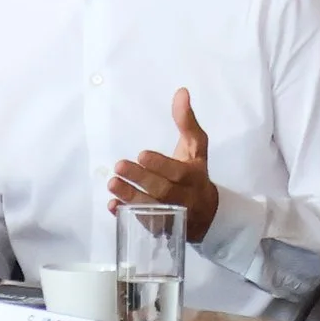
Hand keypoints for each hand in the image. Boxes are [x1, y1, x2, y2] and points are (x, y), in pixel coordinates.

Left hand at [108, 87, 218, 243]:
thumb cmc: (195, 174)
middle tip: (118, 166)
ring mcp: (173, 216)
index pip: (178, 172)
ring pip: (152, 210)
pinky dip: (127, 217)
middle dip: (140, 179)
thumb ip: (186, 122)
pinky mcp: (161, 228)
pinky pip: (145, 225)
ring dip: (130, 198)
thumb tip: (181, 91)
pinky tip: (113, 206)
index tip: (141, 154)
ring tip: (111, 184)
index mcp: (193, 176)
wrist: (208, 215)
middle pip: (163, 191)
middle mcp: (185, 198)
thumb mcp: (195, 149)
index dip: (160, 165)